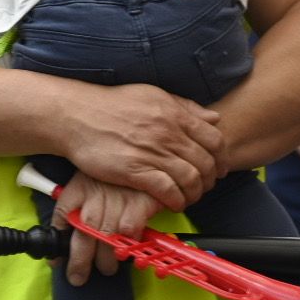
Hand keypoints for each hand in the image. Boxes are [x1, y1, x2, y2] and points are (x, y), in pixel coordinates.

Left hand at [50, 172, 162, 286]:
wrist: (140, 153)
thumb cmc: (109, 176)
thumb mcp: (85, 184)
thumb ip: (72, 212)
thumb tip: (58, 249)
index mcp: (78, 189)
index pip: (62, 217)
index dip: (58, 244)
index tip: (56, 263)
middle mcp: (95, 195)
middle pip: (84, 234)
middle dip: (80, 261)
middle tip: (78, 278)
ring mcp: (118, 199)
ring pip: (107, 237)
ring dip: (106, 258)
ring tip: (106, 269)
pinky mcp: (140, 201)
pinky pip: (131, 229)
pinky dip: (128, 242)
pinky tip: (127, 249)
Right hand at [63, 83, 224, 211]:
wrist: (77, 115)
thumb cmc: (112, 105)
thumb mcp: (153, 96)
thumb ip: (185, 107)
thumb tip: (214, 118)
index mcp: (174, 113)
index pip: (215, 139)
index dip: (222, 158)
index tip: (218, 169)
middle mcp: (168, 133)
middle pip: (206, 163)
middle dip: (210, 180)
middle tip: (203, 187)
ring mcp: (152, 152)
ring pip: (191, 179)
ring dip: (194, 194)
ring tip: (188, 197)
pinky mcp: (136, 171)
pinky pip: (168, 191)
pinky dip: (176, 200)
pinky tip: (172, 203)